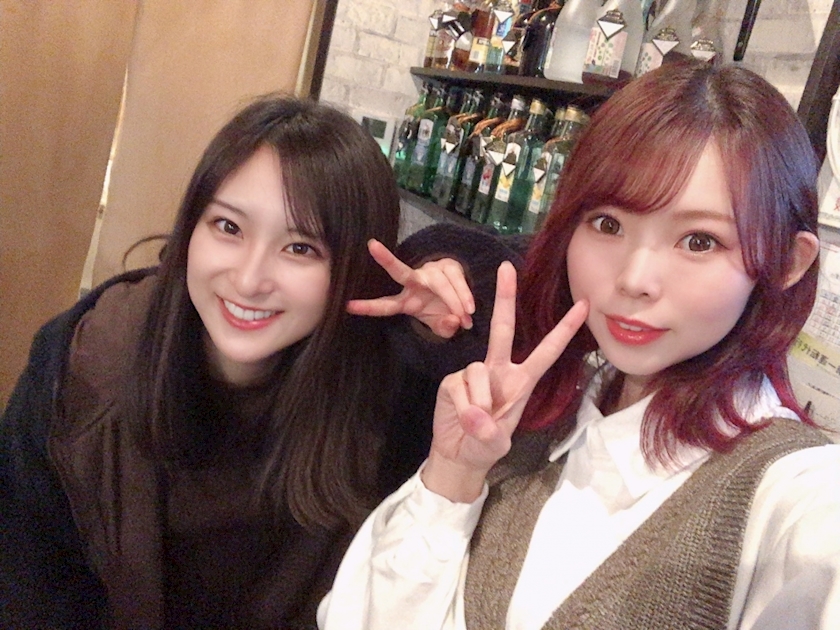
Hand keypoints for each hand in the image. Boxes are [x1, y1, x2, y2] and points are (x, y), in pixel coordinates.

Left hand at [346, 239, 474, 337]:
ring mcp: (430, 272)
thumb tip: (452, 321)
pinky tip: (470, 308)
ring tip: (466, 320)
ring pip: (441, 285)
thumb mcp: (443, 328)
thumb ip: (445, 328)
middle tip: (372, 246)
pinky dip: (464, 295)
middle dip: (386, 259)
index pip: (385, 305)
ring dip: (454, 303)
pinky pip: (456, 281)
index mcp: (406, 302)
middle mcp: (414, 283)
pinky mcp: (448, 265)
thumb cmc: (445, 313)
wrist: (464, 299)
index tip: (347, 305)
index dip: (368, 307)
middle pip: (399, 271)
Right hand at [422, 261, 587, 502]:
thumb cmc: (486, 446)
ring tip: (477, 422)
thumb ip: (490, 433)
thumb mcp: (497, 444)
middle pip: (504, 329)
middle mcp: (499, 371)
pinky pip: (459, 386)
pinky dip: (463, 405)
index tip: (584, 305)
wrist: (459, 455)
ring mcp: (474, 374)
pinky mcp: (452, 381)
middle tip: (506, 266)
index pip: (547, 350)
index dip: (565, 329)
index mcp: (522, 381)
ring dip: (478, 401)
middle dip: (505, 297)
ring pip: (477, 371)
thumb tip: (475, 416)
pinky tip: (462, 417)